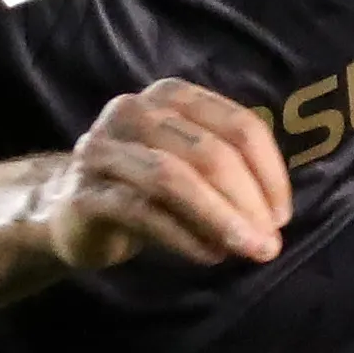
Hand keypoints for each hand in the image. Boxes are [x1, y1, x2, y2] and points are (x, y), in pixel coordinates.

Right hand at [47, 80, 289, 271]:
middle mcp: (135, 110)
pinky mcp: (85, 192)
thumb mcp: (192, 168)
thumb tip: (275, 219)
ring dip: (220, 218)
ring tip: (248, 250)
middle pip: (208, 151)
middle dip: (248, 201)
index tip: (282, 215)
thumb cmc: (146, 187)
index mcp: (172, 96)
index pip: (238, 125)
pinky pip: (143, 212)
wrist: (71, 212)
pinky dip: (184, 236)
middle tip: (269, 243)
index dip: (270, 172)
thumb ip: (231, 178)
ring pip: (173, 178)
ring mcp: (104, 148)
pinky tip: (209, 256)